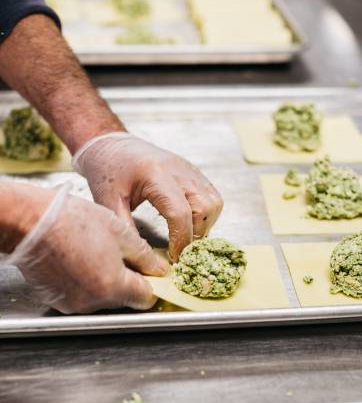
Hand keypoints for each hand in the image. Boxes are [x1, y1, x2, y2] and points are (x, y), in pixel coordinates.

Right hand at [6, 183, 167, 313]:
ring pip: (103, 298)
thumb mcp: (120, 233)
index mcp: (114, 286)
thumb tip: (159, 270)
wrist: (30, 222)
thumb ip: (145, 256)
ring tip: (94, 253)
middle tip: (119, 254)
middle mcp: (94, 302)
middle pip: (124, 298)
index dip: (151, 283)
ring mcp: (74, 304)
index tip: (151, 272)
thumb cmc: (72, 222)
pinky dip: (85, 283)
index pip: (145, 298)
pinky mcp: (58, 301)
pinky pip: (81, 296)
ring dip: (105, 281)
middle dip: (127, 280)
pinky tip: (79, 260)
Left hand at [72, 133, 223, 260]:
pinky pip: (211, 196)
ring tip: (185, 237)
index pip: (180, 212)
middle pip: (204, 208)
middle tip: (180, 250)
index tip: (174, 258)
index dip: (181, 240)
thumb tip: (143, 258)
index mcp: (155, 175)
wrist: (112, 145)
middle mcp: (178, 170)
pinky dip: (206, 215)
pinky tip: (189, 224)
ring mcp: (189, 170)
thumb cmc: (107, 170)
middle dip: (195, 234)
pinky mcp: (193, 172)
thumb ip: (126, 229)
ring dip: (204, 225)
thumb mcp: (108, 202)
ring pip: (213, 202)